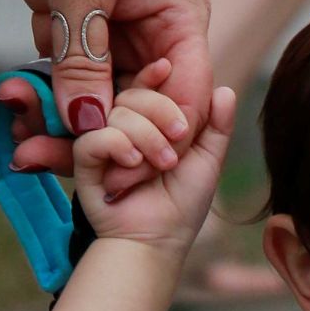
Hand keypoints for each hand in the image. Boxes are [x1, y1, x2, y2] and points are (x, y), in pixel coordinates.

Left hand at [0, 0, 212, 158]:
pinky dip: (41, 94)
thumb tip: (90, 127)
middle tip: (46, 159)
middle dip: (96, 139)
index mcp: (178, 17)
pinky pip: (65, 79)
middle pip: (137, 109)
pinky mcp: (76, 29)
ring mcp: (114, 34)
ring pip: (97, 100)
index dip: (156, 140)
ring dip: (61, 122)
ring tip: (23, 145)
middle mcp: (153, 33)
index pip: (184, 99)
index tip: (117, 169)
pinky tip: (15, 110)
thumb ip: (84, 55)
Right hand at [73, 79, 235, 251]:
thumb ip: (216, 126)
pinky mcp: (86, 160)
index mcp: (147, 122)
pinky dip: (116, 145)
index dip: (154, 76)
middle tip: (176, 143)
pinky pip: (95, 136)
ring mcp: (102, 141)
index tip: (167, 69)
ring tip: (159, 166)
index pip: (145, 86)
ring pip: (117, 113)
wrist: (156, 241)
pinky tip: (132, 163)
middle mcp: (122, 127)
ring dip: (144, 136)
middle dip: (158, 112)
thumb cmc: (181, 206)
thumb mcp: (206, 160)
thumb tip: (224, 89)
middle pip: (131, 94)